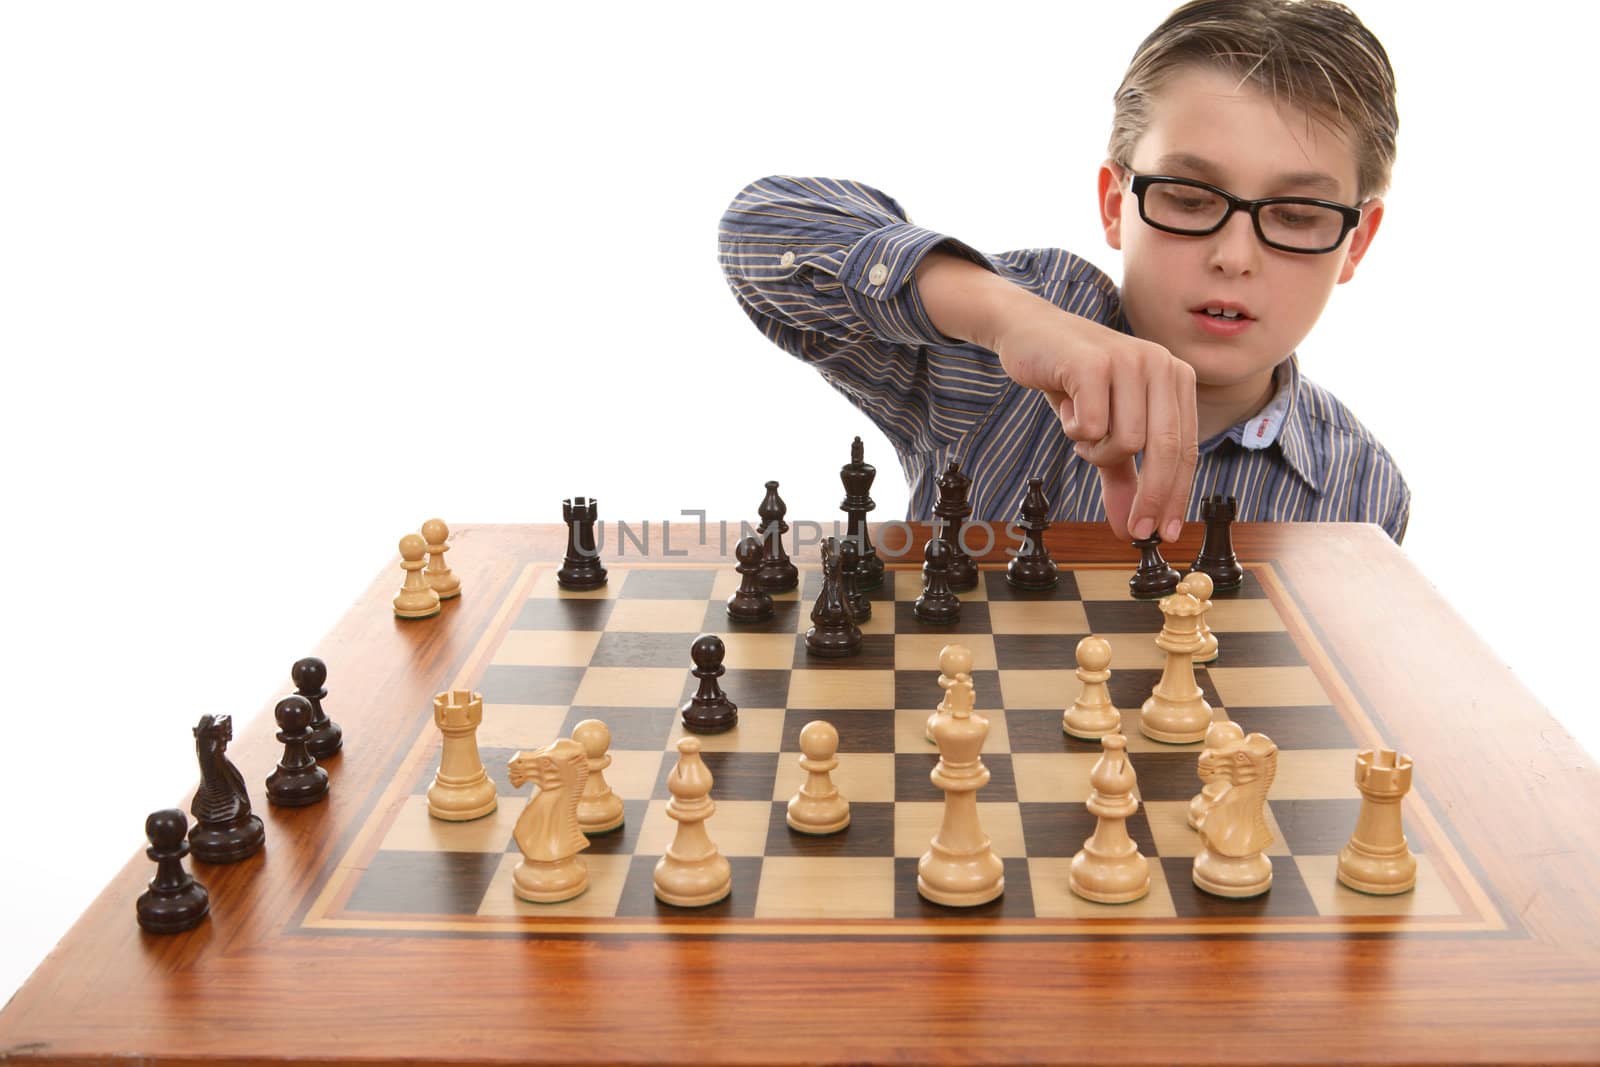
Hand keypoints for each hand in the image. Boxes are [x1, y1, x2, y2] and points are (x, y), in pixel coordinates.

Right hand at [993, 300, 1197, 541]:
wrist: (1030, 332)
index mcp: (1176, 378)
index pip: (1185, 450)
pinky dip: (1075, 431)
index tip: (1164, 534)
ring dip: (1096, 452)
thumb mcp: (1105, 433)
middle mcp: (1161, 364)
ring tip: (1080, 430)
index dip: (1175, 496)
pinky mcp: (1094, 362)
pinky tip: (1067, 409)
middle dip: (1151, 497)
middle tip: (1134, 530)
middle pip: (1165, 450)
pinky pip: (1092, 426)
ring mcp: (1129, 360)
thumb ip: (1122, 477)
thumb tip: (1129, 529)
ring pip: (1125, 442)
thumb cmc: (1074, 381)